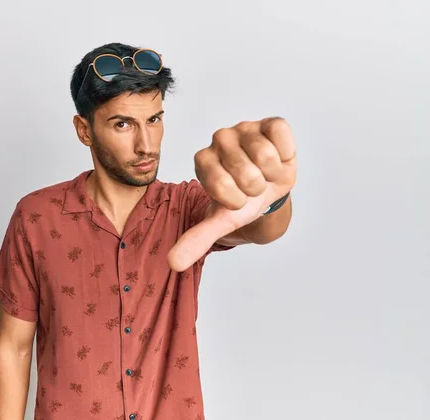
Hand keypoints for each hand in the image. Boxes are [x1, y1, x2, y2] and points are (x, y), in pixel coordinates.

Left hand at [167, 117, 296, 270]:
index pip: (221, 187)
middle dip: (255, 189)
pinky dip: (285, 154)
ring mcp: (244, 127)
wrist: (270, 188)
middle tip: (252, 186)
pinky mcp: (269, 122)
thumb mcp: (222, 220)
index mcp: (202, 161)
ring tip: (265, 173)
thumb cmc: (243, 200)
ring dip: (272, 174)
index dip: (236, 200)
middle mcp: (219, 139)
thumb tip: (173, 263)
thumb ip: (197, 238)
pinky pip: (280, 135)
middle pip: (246, 173)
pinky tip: (278, 157)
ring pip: (265, 156)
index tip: (236, 199)